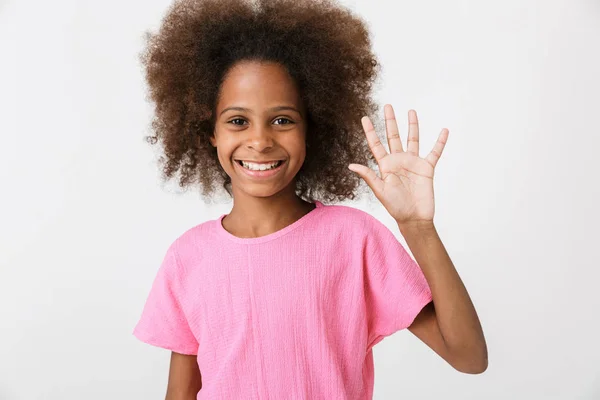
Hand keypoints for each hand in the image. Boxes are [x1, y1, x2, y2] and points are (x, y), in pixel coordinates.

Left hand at [348, 105, 447, 225]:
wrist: (414, 218)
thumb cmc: (395, 207)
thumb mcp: (380, 190)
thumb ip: (368, 176)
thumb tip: (350, 165)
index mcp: (385, 165)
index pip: (376, 144)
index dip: (370, 131)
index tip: (364, 117)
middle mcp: (398, 161)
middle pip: (393, 136)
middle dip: (390, 121)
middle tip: (387, 106)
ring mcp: (413, 163)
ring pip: (413, 139)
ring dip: (412, 126)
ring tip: (410, 111)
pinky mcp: (427, 168)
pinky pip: (434, 152)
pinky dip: (440, 142)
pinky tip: (444, 131)